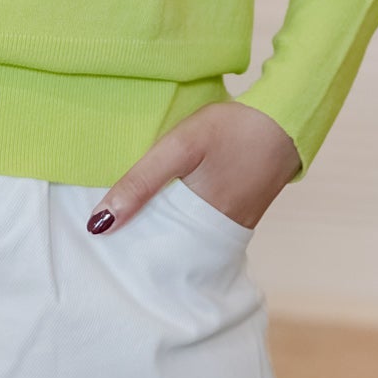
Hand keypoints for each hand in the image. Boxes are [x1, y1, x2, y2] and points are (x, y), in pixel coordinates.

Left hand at [85, 101, 301, 235]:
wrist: (284, 121)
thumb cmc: (232, 131)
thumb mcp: (180, 147)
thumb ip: (141, 182)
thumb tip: (100, 222)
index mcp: (198, 228)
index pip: (150, 256)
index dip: (122, 249)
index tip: (93, 243)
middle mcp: (214, 238)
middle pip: (165, 250)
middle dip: (136, 243)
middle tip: (101, 234)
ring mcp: (229, 227)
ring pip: (181, 237)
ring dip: (156, 229)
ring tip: (122, 219)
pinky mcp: (237, 214)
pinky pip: (199, 225)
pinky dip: (178, 218)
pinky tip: (161, 204)